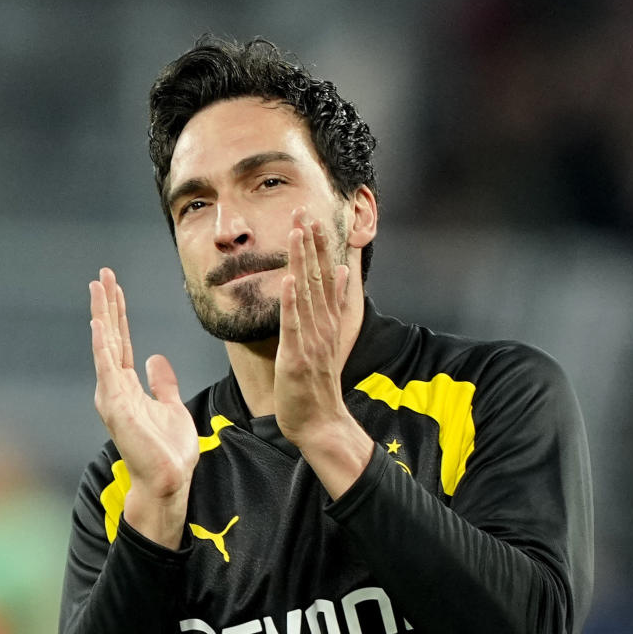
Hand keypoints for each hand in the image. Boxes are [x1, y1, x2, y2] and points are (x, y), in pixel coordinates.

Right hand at [90, 268, 198, 546]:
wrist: (168, 480)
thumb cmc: (168, 450)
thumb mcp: (171, 406)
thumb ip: (162, 383)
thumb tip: (155, 359)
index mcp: (128, 386)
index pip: (121, 341)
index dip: (118, 314)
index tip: (115, 287)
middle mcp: (115, 387)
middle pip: (109, 337)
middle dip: (106, 305)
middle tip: (103, 274)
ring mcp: (112, 396)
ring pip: (104, 346)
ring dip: (101, 315)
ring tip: (98, 287)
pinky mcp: (115, 406)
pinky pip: (106, 369)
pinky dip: (101, 346)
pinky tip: (98, 324)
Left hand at [274, 209, 372, 496]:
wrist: (320, 422)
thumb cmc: (318, 382)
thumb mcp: (328, 337)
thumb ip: (335, 303)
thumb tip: (343, 271)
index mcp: (328, 320)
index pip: (326, 275)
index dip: (320, 246)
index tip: (314, 218)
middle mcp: (323, 325)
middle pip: (318, 277)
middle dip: (311, 244)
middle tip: (304, 211)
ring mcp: (311, 340)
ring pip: (307, 293)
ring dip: (302, 262)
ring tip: (298, 233)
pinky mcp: (298, 357)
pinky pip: (294, 325)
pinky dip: (292, 302)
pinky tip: (289, 280)